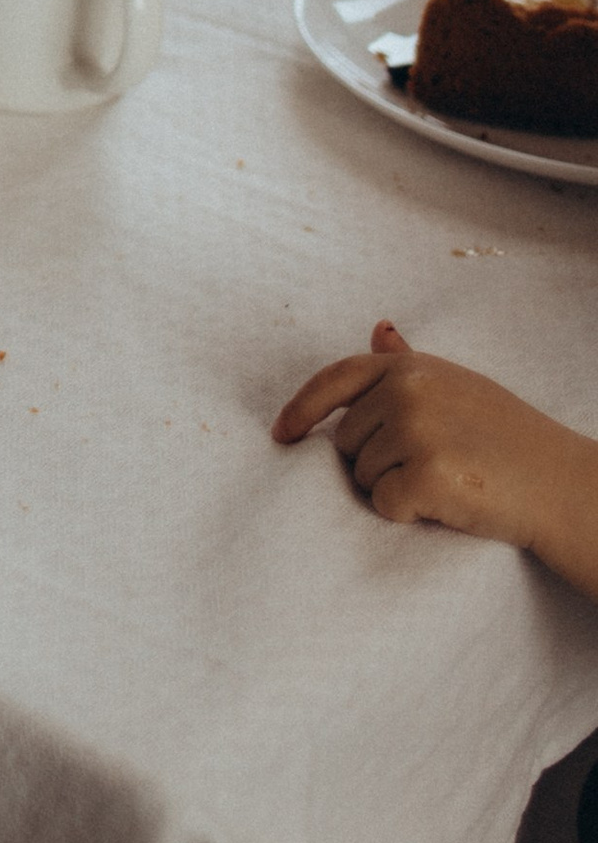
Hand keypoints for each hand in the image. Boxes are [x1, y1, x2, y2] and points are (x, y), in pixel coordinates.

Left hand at [273, 323, 597, 587]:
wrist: (559, 483)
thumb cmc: (507, 438)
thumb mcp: (457, 385)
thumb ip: (410, 362)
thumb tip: (378, 329)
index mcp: (411, 366)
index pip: (335, 378)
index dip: (302, 408)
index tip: (283, 434)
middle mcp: (407, 389)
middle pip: (347, 440)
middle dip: (376, 461)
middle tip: (432, 465)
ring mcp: (415, 429)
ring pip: (362, 476)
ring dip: (394, 488)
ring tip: (446, 480)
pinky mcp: (425, 474)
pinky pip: (382, 504)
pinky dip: (406, 514)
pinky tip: (447, 503)